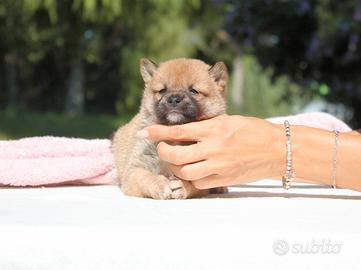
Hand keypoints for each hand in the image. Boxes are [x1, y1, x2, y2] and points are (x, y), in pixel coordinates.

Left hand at [137, 115, 282, 188]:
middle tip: (163, 149)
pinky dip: (192, 177)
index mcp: (214, 129)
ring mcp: (218, 165)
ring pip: (184, 172)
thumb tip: (184, 131)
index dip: (157, 132)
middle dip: (163, 152)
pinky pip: (199, 182)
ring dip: (176, 167)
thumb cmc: (253, 131)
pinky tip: (194, 170)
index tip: (144, 132)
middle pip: (176, 155)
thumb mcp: (228, 121)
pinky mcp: (224, 178)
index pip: (178, 131)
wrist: (276, 149)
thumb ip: (206, 127)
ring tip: (177, 161)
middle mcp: (213, 148)